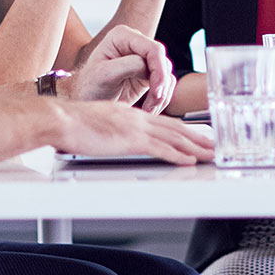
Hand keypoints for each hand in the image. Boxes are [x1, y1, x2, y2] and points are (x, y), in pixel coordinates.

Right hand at [47, 101, 213, 165]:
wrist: (60, 120)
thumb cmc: (72, 125)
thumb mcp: (99, 124)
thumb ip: (113, 131)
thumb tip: (116, 139)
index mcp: (130, 114)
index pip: (163, 122)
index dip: (183, 129)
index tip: (196, 136)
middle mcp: (137, 118)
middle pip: (175, 128)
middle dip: (197, 137)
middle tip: (214, 145)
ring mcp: (135, 127)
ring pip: (173, 137)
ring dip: (195, 147)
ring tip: (210, 154)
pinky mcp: (130, 140)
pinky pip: (160, 148)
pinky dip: (177, 155)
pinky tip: (188, 160)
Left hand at [61, 25, 177, 112]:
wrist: (87, 100)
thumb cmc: (90, 86)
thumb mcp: (104, 75)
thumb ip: (126, 65)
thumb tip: (147, 66)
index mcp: (122, 36)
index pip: (153, 49)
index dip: (159, 70)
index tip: (156, 92)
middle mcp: (135, 43)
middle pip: (163, 61)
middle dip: (160, 86)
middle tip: (150, 107)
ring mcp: (143, 58)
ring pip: (167, 74)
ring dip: (161, 95)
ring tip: (147, 110)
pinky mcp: (149, 73)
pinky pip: (166, 83)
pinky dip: (161, 98)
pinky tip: (149, 108)